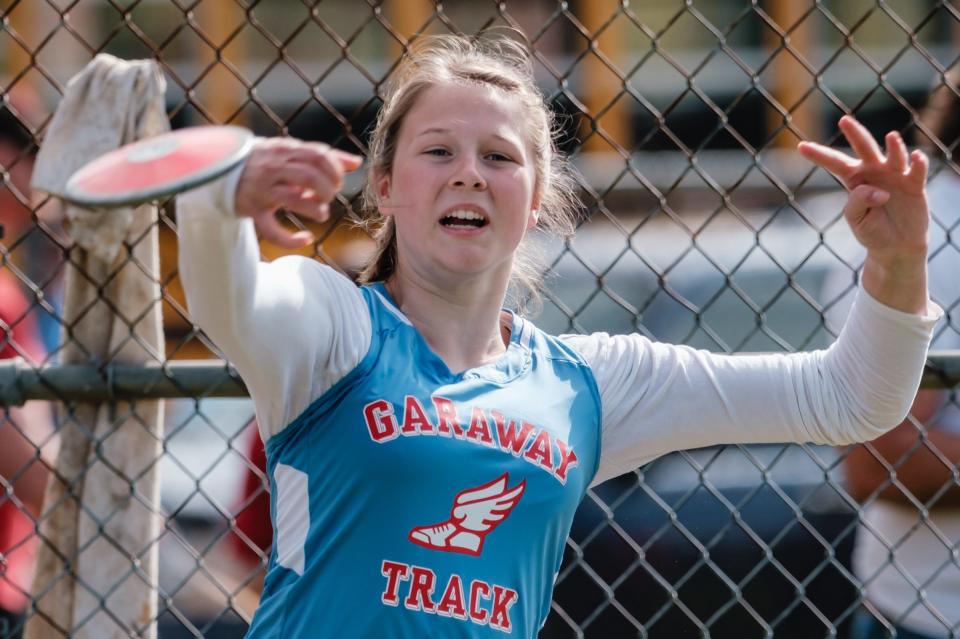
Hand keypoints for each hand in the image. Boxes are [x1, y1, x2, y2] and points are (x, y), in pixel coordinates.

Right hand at [234, 137, 362, 247]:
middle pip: (310, 176)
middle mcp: (274, 168)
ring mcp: (262, 190)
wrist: (219, 170)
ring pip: (295, 199)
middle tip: (328, 197)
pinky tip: (306, 240)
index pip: (319, 156)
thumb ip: (322, 156)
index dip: (335, 171)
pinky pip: (273, 230)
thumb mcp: (290, 152)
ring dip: (316, 209)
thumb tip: (356, 162)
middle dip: (328, 189)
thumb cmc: (263, 161)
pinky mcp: (252, 210)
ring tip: (322, 213)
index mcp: (285, 150)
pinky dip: (292, 240)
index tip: (337, 182)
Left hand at [798, 115, 928, 265]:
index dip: (819, 155)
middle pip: (864, 148)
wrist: (896, 246)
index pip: (835, 163)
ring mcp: (895, 175)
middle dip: (855, 133)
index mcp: (854, 179)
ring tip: (891, 136)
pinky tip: (916, 157)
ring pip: (894, 155)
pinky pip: (917, 170)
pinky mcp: (914, 184)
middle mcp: (874, 171)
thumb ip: (857, 202)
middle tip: (844, 121)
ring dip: (894, 146)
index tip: (800, 147)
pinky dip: (918, 163)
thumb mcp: (856, 219)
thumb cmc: (872, 231)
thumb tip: (877, 190)